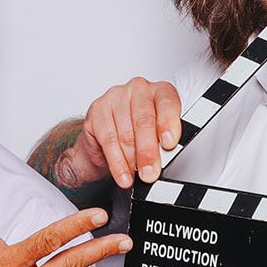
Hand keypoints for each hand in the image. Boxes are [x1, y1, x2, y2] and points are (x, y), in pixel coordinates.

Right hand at [58, 78, 182, 189]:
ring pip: (126, 133)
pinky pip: (108, 140)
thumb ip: (163, 142)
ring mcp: (115, 97)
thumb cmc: (139, 134)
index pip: (167, 102)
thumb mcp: (158, 136)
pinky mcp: (97, 110)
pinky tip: (122, 174)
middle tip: (151, 172)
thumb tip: (165, 157)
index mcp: (159, 91)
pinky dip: (117, 162)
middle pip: (144, 120)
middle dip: (148, 151)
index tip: (169, 144)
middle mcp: (138, 89)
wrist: (106, 138)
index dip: (169, 124)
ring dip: (132, 160)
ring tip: (136, 177)